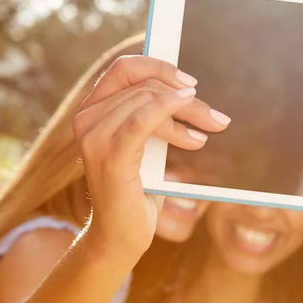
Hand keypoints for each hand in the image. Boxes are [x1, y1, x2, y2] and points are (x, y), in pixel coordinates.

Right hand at [73, 55, 230, 258]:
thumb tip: (188, 89)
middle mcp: (87, 118)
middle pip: (143, 85)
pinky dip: (170, 113)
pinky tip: (194, 131)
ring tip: (209, 131)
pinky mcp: (109, 156)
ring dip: (188, 113)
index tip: (191, 82)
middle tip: (216, 117)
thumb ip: (153, 116)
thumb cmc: (138, 190)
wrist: (122, 235)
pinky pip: (142, 120)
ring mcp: (94, 136)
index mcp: (93, 110)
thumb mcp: (146, 144)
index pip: (124, 68)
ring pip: (148, 100)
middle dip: (185, 97)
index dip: (159, 67)